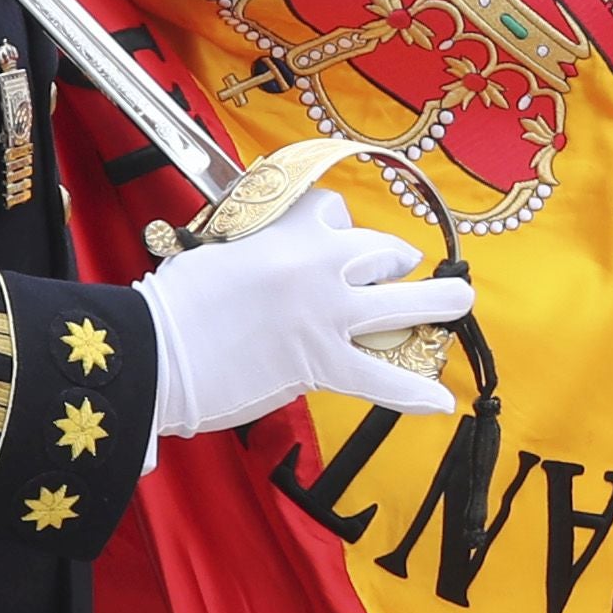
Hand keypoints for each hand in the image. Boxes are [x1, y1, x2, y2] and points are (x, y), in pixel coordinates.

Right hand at [142, 194, 472, 432]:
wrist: (155, 351)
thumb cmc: (172, 304)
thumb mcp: (214, 253)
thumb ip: (253, 254)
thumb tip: (261, 265)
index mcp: (285, 231)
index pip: (332, 210)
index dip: (338, 225)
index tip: (335, 238)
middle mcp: (318, 265)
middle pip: (382, 250)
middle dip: (395, 260)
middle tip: (398, 270)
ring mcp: (327, 315)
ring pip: (404, 303)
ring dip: (438, 303)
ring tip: (457, 303)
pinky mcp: (322, 363)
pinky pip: (381, 379)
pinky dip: (412, 394)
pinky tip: (439, 402)